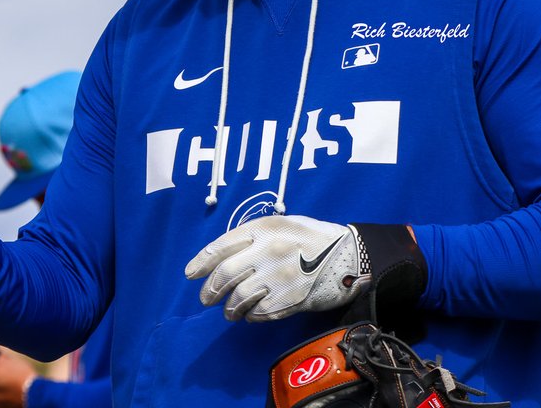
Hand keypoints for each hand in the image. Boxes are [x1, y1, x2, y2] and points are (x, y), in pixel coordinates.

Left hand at [185, 215, 368, 321]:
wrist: (349, 254)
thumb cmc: (311, 238)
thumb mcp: (280, 224)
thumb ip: (252, 237)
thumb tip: (219, 258)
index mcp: (263, 228)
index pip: (221, 246)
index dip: (201, 262)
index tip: (191, 274)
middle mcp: (268, 250)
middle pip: (225, 274)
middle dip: (210, 290)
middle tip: (206, 298)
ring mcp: (279, 276)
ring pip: (239, 298)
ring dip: (229, 308)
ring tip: (229, 311)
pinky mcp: (290, 299)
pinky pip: (259, 313)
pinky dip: (251, 316)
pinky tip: (251, 314)